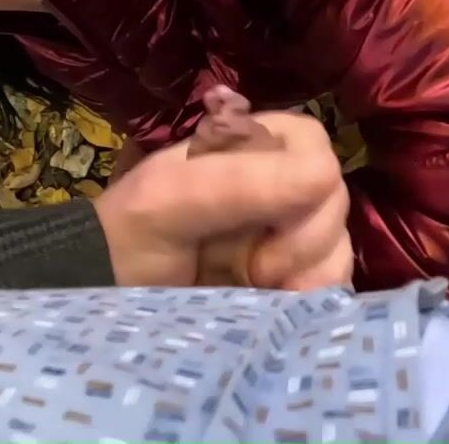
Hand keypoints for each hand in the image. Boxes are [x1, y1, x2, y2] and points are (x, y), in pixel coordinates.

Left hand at [94, 106, 350, 287]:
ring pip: (339, 242)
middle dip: (304, 241)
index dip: (302, 186)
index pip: (312, 146)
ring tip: (260, 290)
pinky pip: (335, 279)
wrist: (109, 294)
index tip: (263, 226)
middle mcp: (276, 182)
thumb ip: (238, 181)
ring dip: (309, 273)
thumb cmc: (130, 235)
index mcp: (248, 146)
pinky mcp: (293, 275)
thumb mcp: (168, 198)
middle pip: (335, 198)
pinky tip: (278, 303)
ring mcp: (286, 231)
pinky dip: (314, 294)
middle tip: (254, 271)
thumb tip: (324, 176)